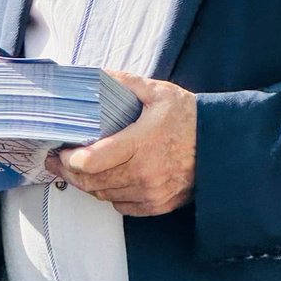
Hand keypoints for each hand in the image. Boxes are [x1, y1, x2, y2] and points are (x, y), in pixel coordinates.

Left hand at [46, 72, 196, 215]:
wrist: (222, 144)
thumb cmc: (188, 116)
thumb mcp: (156, 91)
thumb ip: (122, 83)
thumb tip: (94, 75)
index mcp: (140, 143)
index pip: (91, 161)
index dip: (68, 159)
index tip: (59, 150)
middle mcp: (144, 173)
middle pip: (91, 182)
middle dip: (69, 173)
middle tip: (58, 161)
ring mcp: (152, 192)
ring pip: (104, 195)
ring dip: (88, 184)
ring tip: (80, 169)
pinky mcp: (159, 205)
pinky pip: (121, 206)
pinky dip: (110, 194)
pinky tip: (109, 179)